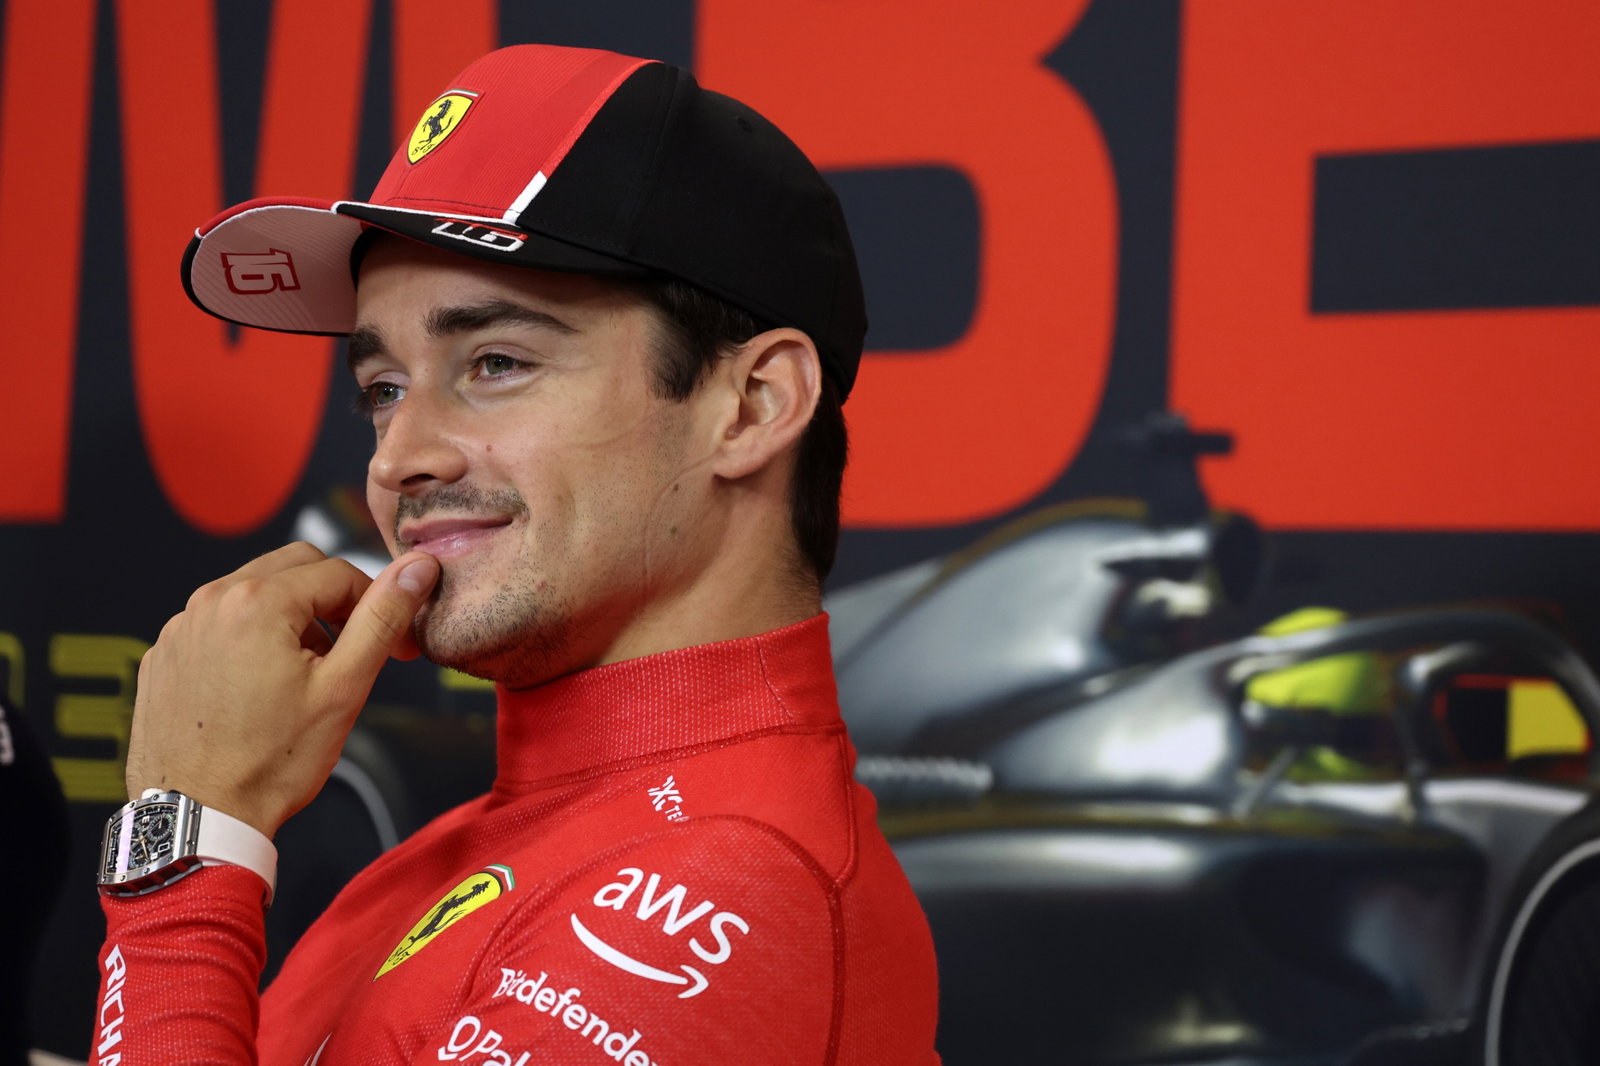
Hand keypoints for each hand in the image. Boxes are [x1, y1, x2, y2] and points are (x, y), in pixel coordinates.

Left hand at [126, 542, 440, 837]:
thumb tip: (416, 569)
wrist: (198, 818)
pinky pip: (218, 624)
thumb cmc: (270, 762)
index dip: (377, 604)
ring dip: (290, 619)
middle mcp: (210, 601)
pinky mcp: (164, 655)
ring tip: (304, 676)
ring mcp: (180, 628)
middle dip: (332, 601)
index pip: (339, 572)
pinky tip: (259, 688)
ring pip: (254, 593)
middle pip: (294, 568)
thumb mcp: (343, 687)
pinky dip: (247, 640)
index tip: (392, 644)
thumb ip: (382, 618)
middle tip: (350, 651)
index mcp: (258, 601)